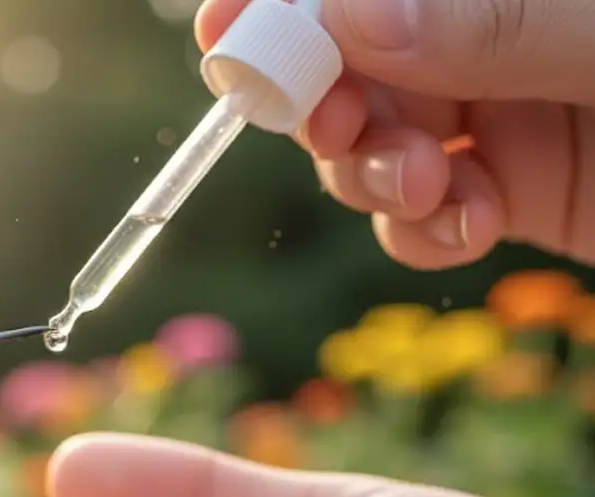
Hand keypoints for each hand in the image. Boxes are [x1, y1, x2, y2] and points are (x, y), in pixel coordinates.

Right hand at [196, 0, 594, 268]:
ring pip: (373, 145)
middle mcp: (488, 41)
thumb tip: (347, 13)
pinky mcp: (515, 194)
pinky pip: (423, 216)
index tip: (223, 26)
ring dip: (371, 175)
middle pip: (348, 66)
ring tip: (426, 186)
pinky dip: (423, 232)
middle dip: (321, 102)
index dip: (283, 5)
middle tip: (337, 128)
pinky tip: (474, 227)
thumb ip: (495, 22)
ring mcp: (500, 118)